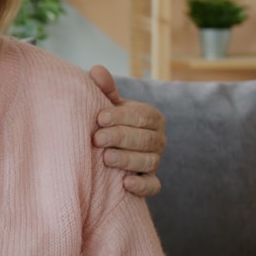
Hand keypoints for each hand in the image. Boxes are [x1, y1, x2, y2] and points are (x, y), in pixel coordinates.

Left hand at [88, 65, 166, 196]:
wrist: (111, 147)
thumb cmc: (110, 122)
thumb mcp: (109, 104)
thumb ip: (105, 89)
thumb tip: (96, 69)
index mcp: (152, 117)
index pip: (142, 116)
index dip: (121, 117)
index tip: (99, 118)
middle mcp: (158, 139)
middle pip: (145, 139)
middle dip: (120, 138)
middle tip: (96, 139)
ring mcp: (155, 161)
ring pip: (148, 162)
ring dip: (127, 160)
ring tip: (106, 159)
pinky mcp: (151, 181)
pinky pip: (153, 186)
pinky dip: (142, 186)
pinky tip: (125, 183)